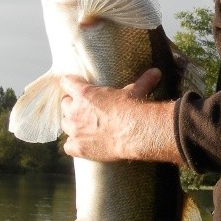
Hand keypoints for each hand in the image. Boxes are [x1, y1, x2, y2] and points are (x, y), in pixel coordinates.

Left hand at [60, 69, 180, 164]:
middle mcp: (74, 111)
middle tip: (83, 108)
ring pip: (64, 124)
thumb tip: (156, 72)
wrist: (134, 133)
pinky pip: (68, 146)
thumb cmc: (133, 109)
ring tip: (83, 126)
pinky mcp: (78, 147)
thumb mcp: (136, 92)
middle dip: (72, 105)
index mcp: (84, 93)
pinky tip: (82, 144)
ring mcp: (74, 130)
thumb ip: (143, 81)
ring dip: (72, 124)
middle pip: (64, 104)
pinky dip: (74, 145)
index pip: (67, 82)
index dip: (71, 83)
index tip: (74, 85)